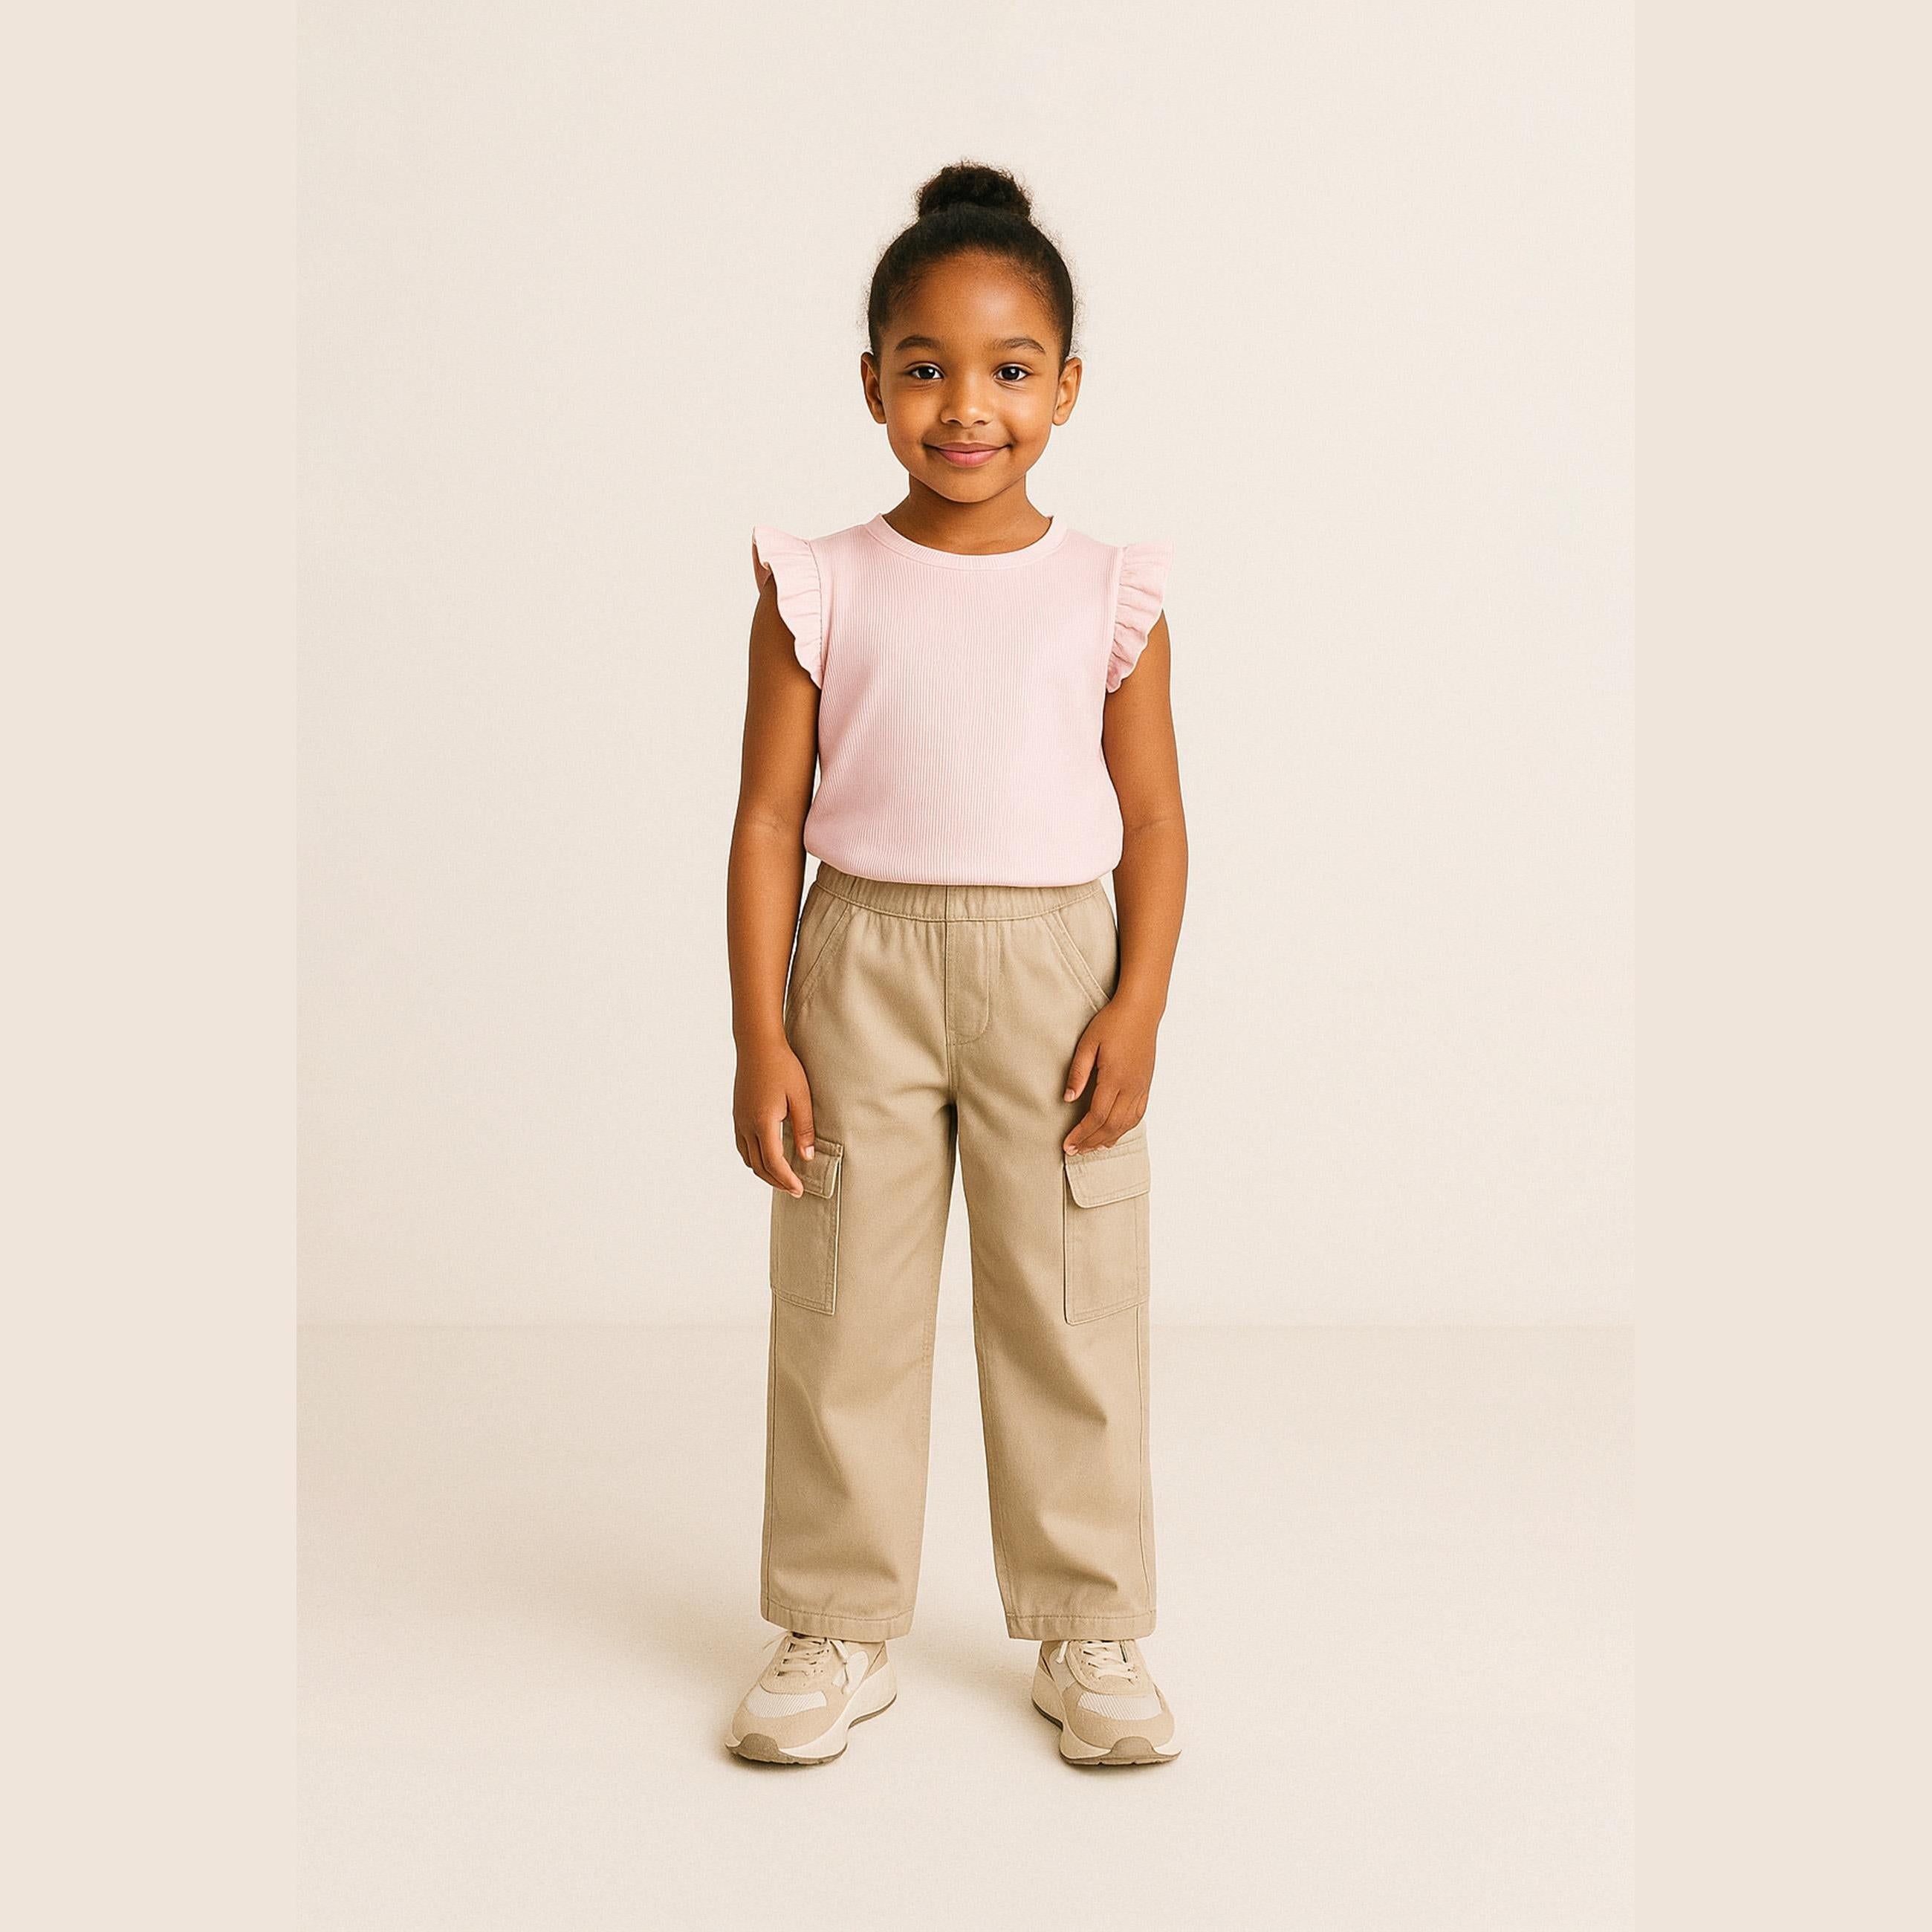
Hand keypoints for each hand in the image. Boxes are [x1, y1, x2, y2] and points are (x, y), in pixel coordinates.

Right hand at [733, 1033, 816, 1194]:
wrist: (757, 1044)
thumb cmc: (782, 1066)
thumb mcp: (800, 1096)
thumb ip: (804, 1128)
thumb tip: (806, 1157)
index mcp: (762, 1122)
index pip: (773, 1162)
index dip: (786, 1179)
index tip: (799, 1190)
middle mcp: (746, 1125)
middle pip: (758, 1166)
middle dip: (776, 1181)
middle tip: (793, 1189)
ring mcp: (739, 1120)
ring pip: (748, 1158)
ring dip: (764, 1172)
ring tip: (782, 1178)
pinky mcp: (737, 1114)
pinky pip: (742, 1146)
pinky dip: (754, 1159)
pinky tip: (766, 1157)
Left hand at [1061, 996, 1156, 1154]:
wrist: (1141, 1010)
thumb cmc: (1112, 1023)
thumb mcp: (1088, 1044)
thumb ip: (1078, 1073)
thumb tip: (1068, 1099)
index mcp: (1115, 1078)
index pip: (1097, 1116)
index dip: (1081, 1134)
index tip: (1067, 1144)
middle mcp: (1131, 1087)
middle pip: (1112, 1126)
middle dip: (1092, 1142)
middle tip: (1075, 1152)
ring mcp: (1141, 1087)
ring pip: (1127, 1124)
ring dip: (1108, 1139)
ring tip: (1092, 1147)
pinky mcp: (1146, 1084)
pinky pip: (1138, 1114)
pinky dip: (1125, 1128)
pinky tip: (1114, 1132)